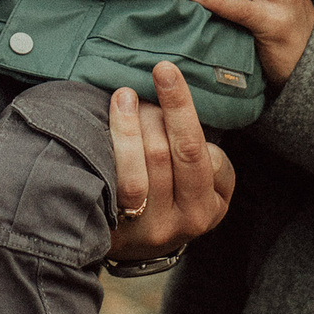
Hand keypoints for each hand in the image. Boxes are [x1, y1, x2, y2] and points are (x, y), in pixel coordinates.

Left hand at [106, 61, 234, 262]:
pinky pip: (118, 182)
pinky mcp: (123, 232)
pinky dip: (113, 144)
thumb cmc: (166, 193)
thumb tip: (168, 85)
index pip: (200, 150)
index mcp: (211, 203)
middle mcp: (188, 219)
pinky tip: (102, 122)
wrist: (130, 243)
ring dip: (132, 122)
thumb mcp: (194, 177)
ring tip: (125, 96)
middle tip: (155, 70)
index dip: (180, 107)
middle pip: (174, 152)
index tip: (166, 71)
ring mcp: (153, 228)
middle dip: (165, 105)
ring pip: (144, 164)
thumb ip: (190, 146)